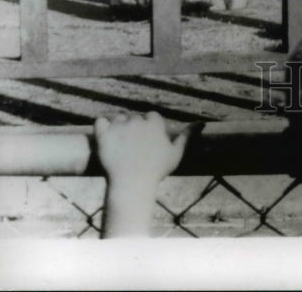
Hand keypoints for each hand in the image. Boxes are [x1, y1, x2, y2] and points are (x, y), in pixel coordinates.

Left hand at [95, 112, 190, 236]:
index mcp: (154, 122)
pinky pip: (100, 122)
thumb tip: (201, 123)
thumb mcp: (175, 154)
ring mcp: (119, 126)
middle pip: (134, 117)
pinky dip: (102, 127)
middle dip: (134, 128)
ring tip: (119, 145)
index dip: (149, 128)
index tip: (147, 142)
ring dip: (118, 127)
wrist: (132, 185)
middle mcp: (137, 120)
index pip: (151, 116)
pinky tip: (106, 137)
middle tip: (132, 147)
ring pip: (118, 118)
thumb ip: (187, 136)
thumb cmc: (156, 171)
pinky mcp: (104, 134)